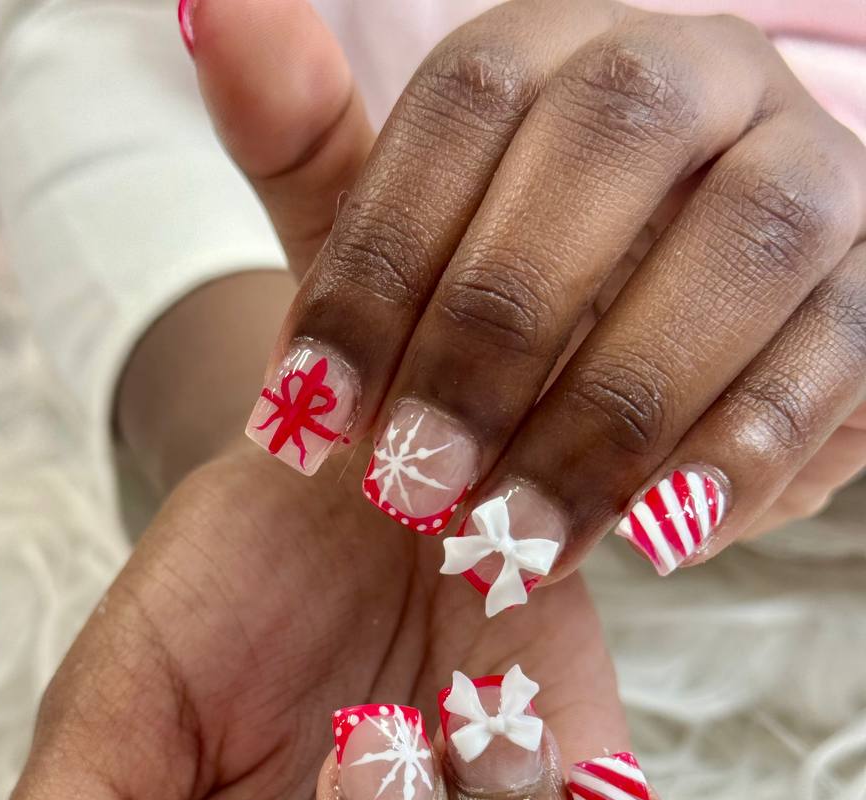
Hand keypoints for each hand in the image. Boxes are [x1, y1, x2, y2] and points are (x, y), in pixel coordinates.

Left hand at [191, 0, 865, 595]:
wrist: (662, 371)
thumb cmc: (511, 308)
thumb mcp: (400, 237)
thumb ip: (307, 142)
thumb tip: (205, 1)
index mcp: (567, 48)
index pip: (467, 97)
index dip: (379, 259)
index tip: (308, 417)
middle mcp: (702, 74)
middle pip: (609, 136)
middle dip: (497, 330)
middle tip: (414, 486)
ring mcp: (813, 169)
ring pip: (740, 245)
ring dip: (617, 407)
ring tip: (522, 537)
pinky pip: (834, 354)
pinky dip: (741, 452)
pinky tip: (658, 537)